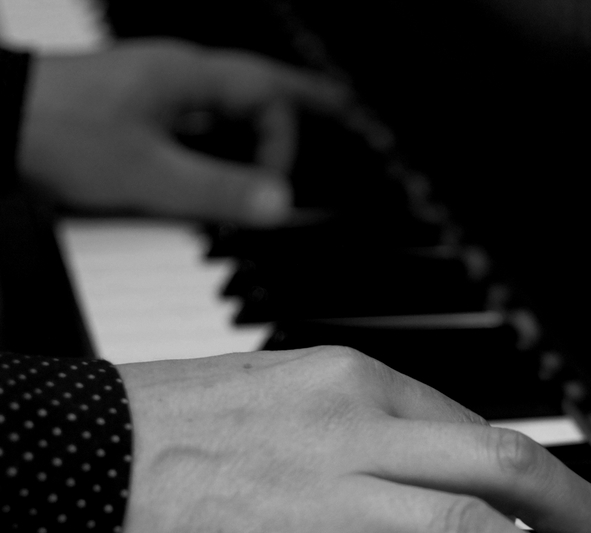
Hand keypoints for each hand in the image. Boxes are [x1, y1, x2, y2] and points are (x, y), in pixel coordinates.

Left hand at [19, 39, 346, 223]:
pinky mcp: (140, 115)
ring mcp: (158, 94)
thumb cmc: (56, 133)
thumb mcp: (147, 173)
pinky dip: (223, 146)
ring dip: (258, 131)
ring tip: (283, 159)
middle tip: (340, 117)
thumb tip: (278, 204)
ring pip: (228, 108)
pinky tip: (221, 170)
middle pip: (257, 91)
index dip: (288, 142)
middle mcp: (178, 78)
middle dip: (298, 110)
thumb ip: (218, 190)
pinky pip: (200, 124)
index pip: (270, 96)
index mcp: (188, 77)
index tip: (280, 190)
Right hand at [102, 347, 590, 532]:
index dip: (546, 477)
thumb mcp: (290, 393)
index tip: (575, 510)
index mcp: (354, 387)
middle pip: (503, 471)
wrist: (78, 455)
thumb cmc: (180, 424)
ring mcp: (317, 511)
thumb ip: (367, 422)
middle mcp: (350, 439)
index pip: (480, 431)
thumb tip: (440, 458)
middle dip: (582, 519)